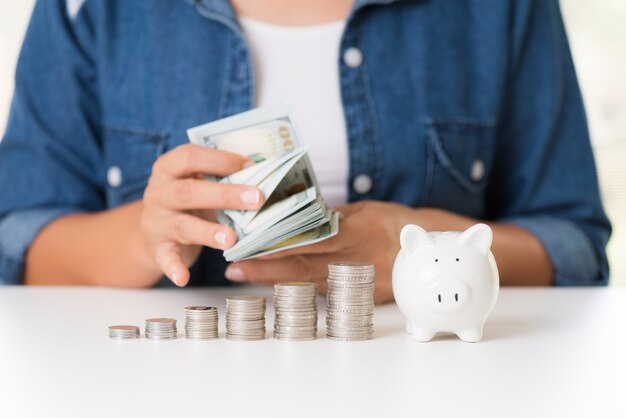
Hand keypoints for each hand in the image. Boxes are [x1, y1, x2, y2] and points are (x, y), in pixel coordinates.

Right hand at [140, 144, 263, 286]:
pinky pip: (165, 257)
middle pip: (190, 192)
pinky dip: (174, 268)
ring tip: (232, 239)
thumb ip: (220, 176)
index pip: (191, 157)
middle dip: (225, 195)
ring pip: (183, 225)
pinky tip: (184, 278)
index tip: (251, 166)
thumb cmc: (186, 200)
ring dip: (208, 232)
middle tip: (257, 199)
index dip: (221, 160)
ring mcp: (157, 220)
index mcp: (169, 167)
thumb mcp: (197, 182)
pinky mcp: (157, 247)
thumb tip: (263, 172)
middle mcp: (159, 192)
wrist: (151, 230)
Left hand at [224, 201, 418, 302]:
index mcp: (356, 233)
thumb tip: (296, 214)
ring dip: (274, 280)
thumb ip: (331, 215)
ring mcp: (357, 281)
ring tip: (244, 276)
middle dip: (265, 268)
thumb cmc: (393, 221)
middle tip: (234, 268)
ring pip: (308, 283)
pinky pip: (324, 291)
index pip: (310, 240)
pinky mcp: (361, 295)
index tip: (249, 245)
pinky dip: (297, 288)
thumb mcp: (364, 210)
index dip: (278, 245)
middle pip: (303, 266)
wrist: (428, 247)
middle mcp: (355, 260)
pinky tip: (275, 285)